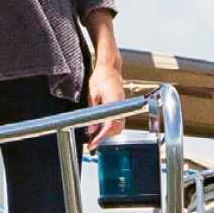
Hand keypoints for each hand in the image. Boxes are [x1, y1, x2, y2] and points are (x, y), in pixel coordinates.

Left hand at [82, 26, 126, 141]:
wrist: (110, 68)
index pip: (109, 125)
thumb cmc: (100, 78)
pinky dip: (111, 126)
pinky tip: (101, 125)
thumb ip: (92, 113)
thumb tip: (91, 129)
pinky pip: (119, 121)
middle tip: (91, 140)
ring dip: (108, 132)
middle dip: (104, 136)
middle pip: (115, 129)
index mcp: (112, 102)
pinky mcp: (122, 106)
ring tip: (95, 133)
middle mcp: (120, 106)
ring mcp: (123, 106)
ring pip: (119, 127)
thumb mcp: (91, 94)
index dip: (100, 136)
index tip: (93, 143)